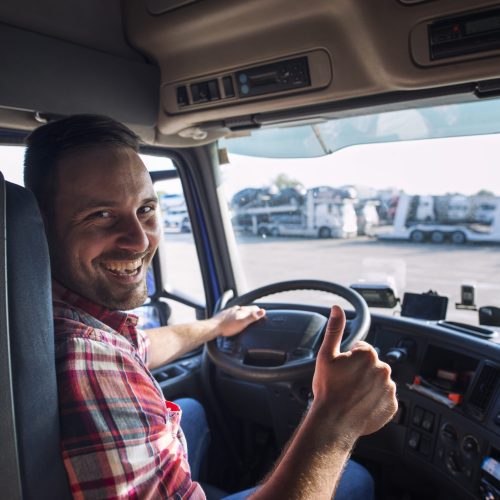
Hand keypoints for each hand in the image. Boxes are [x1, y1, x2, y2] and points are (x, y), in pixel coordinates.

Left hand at [214, 305, 265, 336]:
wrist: (213, 327)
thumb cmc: (227, 327)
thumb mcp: (242, 323)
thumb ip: (253, 317)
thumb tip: (262, 311)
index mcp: (241, 310)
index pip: (254, 308)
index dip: (260, 312)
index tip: (263, 315)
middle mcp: (236, 309)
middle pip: (247, 309)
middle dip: (252, 312)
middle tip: (257, 316)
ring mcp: (230, 311)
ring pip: (239, 311)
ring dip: (244, 313)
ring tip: (247, 317)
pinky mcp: (224, 315)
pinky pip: (233, 314)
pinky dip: (237, 316)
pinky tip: (235, 320)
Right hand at [310, 305, 397, 439]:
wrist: (334, 421)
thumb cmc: (328, 389)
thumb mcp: (326, 355)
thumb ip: (335, 329)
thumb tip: (337, 308)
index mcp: (369, 354)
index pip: (362, 349)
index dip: (349, 358)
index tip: (341, 370)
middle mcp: (383, 369)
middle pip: (371, 365)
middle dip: (360, 371)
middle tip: (345, 382)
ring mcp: (389, 389)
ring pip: (378, 381)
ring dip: (368, 385)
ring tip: (352, 394)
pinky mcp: (392, 406)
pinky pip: (384, 398)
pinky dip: (375, 400)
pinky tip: (360, 403)